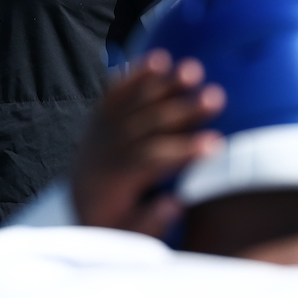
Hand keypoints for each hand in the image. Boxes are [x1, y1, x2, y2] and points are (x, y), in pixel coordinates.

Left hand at [71, 49, 224, 234]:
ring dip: (162, 85)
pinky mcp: (98, 120)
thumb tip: (174, 203)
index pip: (148, 161)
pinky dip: (135, 75)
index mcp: (111, 183)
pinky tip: (158, 59)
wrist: (80, 211)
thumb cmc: (114, 228)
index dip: (181, 151)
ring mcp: (98, 133)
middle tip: (216, 96)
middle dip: (181, 111)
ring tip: (193, 69)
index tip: (216, 144)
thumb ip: (150, 224)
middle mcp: (101, 154)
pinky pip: (114, 94)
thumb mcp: (129, 238)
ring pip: (131, 104)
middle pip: (143, 125)